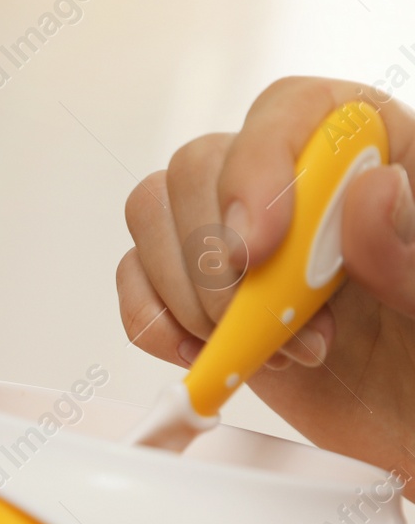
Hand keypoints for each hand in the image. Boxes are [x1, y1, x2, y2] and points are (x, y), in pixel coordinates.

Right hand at [119, 76, 414, 479]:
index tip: (259, 247)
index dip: (258, 169)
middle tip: (276, 325)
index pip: (288, 112)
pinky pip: (136, 280)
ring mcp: (230, 228)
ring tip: (268, 348)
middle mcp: (287, 174)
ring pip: (153, 215)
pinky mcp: (191, 284)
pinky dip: (158, 325)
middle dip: (221, 260)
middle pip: (199, 167)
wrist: (411, 410)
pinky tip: (214, 355)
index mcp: (363, 144)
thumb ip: (411, 247)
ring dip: (194, 298)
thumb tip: (371, 193)